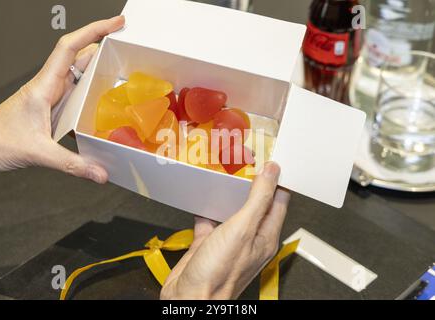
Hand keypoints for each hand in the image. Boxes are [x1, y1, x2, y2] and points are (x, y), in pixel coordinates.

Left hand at [0, 16, 124, 182]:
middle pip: (78, 54)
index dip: (93, 32)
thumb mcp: (37, 153)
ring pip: (78, 69)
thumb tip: (100, 172)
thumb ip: (72, 164)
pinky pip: (76, 87)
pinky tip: (103, 90)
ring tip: (120, 61)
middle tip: (126, 41)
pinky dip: (92, 82)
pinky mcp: (52, 105)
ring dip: (98, 61)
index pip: (70, 48)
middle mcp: (48, 86)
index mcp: (44, 87)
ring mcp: (50, 95)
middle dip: (102, 41)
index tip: (114, 24)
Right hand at [161, 162, 290, 299]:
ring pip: (232, 209)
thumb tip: (272, 172)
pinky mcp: (209, 243)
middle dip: (250, 181)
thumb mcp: (242, 229)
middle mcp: (249, 237)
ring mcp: (229, 240)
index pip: (278, 200)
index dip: (276, 178)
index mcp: (265, 235)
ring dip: (227, 193)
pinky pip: (210, 219)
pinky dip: (205, 207)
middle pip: (255, 202)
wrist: (188, 297)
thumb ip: (258, 199)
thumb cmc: (219, 273)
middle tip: (244, 160)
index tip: (270, 158)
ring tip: (223, 172)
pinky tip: (201, 196)